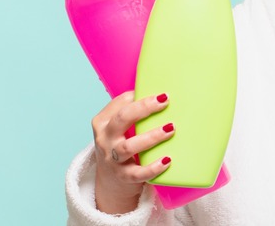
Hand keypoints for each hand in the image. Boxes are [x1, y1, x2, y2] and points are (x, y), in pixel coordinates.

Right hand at [91, 91, 174, 213]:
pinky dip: (153, 167)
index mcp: (103, 122)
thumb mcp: (118, 127)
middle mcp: (105, 139)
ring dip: (151, 137)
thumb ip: (133, 112)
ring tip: (171, 129)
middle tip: (165, 101)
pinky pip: (138, 173)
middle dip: (144, 108)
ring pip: (129, 147)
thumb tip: (161, 95)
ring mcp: (112, 158)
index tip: (160, 93)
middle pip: (122, 119)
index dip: (139, 96)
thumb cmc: (121, 144)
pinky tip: (167, 160)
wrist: (111, 181)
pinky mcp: (123, 176)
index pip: (119, 103)